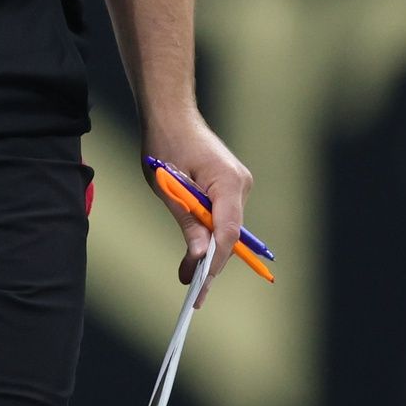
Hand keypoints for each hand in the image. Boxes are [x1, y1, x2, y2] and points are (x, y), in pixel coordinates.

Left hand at [147, 117, 250, 287]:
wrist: (171, 114)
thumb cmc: (165, 144)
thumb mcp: (168, 188)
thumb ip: (187, 222)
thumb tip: (199, 258)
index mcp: (227, 182)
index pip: (227, 232)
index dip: (216, 262)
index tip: (201, 285)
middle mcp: (240, 184)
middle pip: (230, 234)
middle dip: (212, 262)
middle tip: (193, 290)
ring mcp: (238, 184)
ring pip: (227, 228)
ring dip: (209, 248)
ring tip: (190, 275)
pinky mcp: (231, 186)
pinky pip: (223, 216)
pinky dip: (209, 232)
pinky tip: (197, 250)